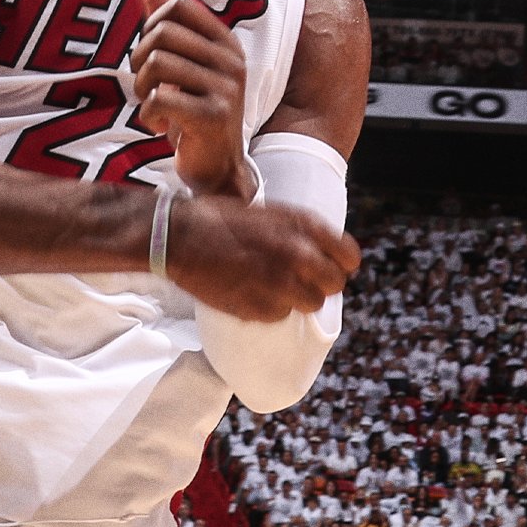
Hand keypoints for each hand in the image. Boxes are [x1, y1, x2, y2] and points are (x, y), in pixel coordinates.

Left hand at [133, 0, 252, 195]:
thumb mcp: (184, 63)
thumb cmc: (195, 110)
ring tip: (153, 104)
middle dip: (141, 60)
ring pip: (157, 65)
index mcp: (224, 42)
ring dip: (143, 90)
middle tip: (148, 86)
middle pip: (162, 33)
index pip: (177, 5)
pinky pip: (160, 99)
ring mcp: (225, 88)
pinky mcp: (213, 117)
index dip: (151, 26)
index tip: (152, 54)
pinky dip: (149, 116)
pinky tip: (160, 126)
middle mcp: (230, 60)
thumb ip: (167, 22)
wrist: (218, 167)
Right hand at [169, 193, 359, 320]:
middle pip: (334, 284)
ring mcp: (279, 284)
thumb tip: (321, 250)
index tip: (329, 265)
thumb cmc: (218, 219)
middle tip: (300, 279)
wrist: (178, 238)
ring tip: (274, 287)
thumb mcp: (267, 211)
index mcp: (301, 226)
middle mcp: (297, 255)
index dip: (341, 263)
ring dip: (297, 298)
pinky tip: (252, 293)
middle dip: (320, 283)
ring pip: (310, 304)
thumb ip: (299, 230)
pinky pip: (280, 315)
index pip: (349, 256)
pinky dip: (270, 308)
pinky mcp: (259, 307)